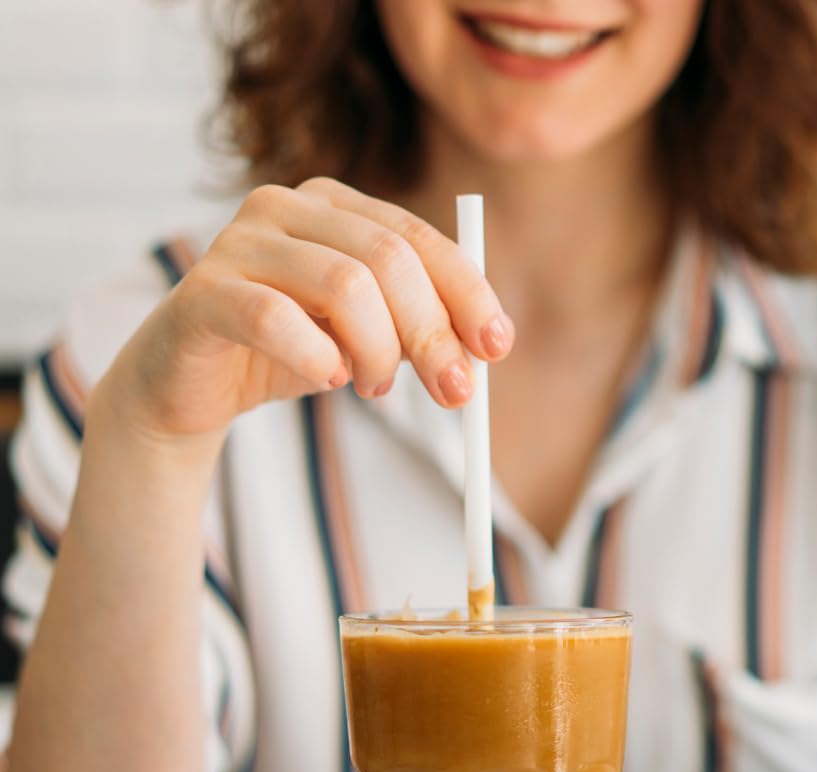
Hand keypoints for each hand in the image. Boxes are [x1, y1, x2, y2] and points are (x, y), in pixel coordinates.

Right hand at [106, 177, 513, 441]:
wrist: (192, 383)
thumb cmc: (287, 352)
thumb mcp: (367, 336)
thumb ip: (419, 328)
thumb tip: (486, 348)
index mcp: (332, 207)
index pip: (416, 237)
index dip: (466, 293)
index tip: (496, 347)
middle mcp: (284, 208)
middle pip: (388, 259)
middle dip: (434, 333)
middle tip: (455, 392)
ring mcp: (237, 243)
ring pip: (345, 285)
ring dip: (378, 350)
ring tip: (373, 387)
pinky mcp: (202, 292)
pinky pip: (275, 318)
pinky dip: (316, 357)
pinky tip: (329, 379)